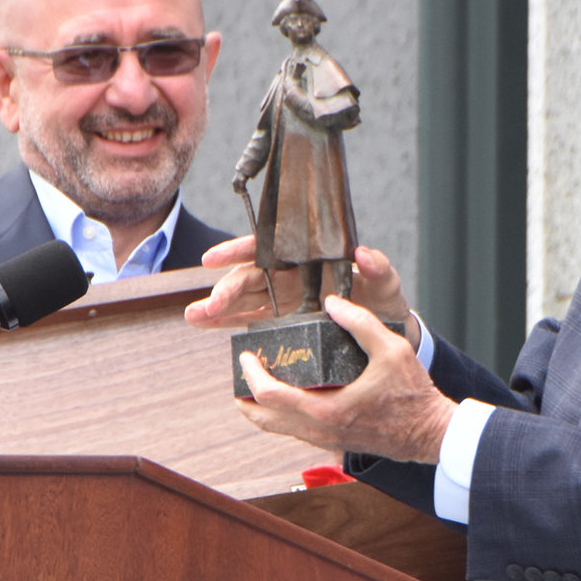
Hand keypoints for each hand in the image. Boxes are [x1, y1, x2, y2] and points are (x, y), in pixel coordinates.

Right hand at [186, 240, 416, 344]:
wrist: (387, 332)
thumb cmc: (383, 302)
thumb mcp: (386, 285)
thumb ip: (379, 270)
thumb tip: (364, 255)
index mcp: (309, 260)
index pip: (268, 248)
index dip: (239, 251)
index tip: (213, 259)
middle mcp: (292, 277)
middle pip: (249, 277)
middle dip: (225, 290)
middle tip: (207, 306)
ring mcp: (284, 300)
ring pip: (243, 300)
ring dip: (217, 308)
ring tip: (194, 317)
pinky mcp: (282, 323)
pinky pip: (250, 320)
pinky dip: (227, 323)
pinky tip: (206, 326)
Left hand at [235, 294, 453, 462]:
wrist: (431, 433)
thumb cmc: (414, 394)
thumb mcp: (392, 348)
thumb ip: (361, 322)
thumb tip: (332, 301)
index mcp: (326, 409)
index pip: (270, 396)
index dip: (252, 375)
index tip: (246, 355)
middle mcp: (320, 430)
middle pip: (264, 419)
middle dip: (245, 397)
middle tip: (243, 372)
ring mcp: (325, 440)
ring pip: (277, 429)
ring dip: (261, 408)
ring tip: (256, 383)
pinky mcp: (334, 443)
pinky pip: (295, 432)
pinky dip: (281, 415)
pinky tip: (288, 395)